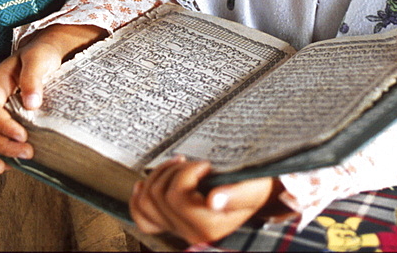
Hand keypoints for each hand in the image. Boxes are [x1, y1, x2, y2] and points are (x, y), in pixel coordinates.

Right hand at [0, 23, 105, 173]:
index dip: (3, 126)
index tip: (22, 136)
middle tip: (27, 152)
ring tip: (6, 168)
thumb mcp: (39, 59)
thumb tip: (31, 103)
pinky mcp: (2, 122)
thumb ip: (33, 78)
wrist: (47, 53)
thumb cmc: (42, 55)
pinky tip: (8, 166)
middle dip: (1, 145)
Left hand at [129, 156, 281, 244]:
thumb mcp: (253, 188)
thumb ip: (236, 194)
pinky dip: (139, 197)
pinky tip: (143, 183)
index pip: (177, 197)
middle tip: (193, 164)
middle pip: (159, 196)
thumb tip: (213, 200)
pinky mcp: (171, 224)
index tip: (205, 164)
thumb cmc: (255, 189)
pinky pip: (142, 216)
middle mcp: (191, 233)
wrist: (257, 198)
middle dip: (174, 171)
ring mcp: (178, 230)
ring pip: (148, 201)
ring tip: (179, 166)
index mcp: (209, 226)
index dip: (187, 173)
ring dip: (159, 176)